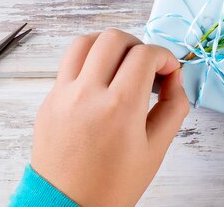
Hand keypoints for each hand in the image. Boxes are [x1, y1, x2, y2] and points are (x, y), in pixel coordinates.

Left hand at [31, 29, 189, 206]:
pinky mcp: (49, 100)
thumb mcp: (156, 150)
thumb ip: (174, 107)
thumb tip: (174, 78)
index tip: (169, 71)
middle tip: (146, 67)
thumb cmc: (112, 186)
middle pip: (114, 38)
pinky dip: (89, 62)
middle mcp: (88, 94)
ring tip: (121, 66)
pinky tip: (101, 82)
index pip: (145, 54)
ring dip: (109, 46)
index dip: (165, 56)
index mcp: (120, 108)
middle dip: (138, 45)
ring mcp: (63, 95)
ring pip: (85, 42)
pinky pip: (68, 64)